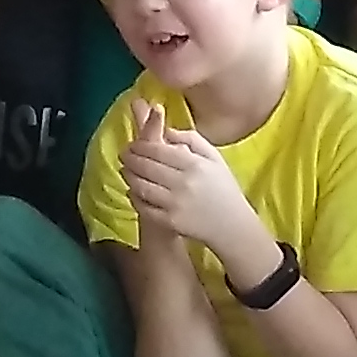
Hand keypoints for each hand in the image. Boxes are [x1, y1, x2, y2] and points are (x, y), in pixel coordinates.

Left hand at [116, 98, 260, 256]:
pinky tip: (133, 191)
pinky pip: (145, 207)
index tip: (133, 143)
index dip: (141, 145)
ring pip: (142, 186)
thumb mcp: (214, 158)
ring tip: (126, 170)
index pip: (159, 150)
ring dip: (130, 176)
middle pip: (147, 167)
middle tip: (124, 154)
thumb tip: (167, 131)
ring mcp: (175, 204)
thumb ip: (192, 139)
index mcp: (195, 164)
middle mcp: (183, 183)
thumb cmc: (223, 188)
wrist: (232, 225)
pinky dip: (135, 197)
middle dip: (131, 159)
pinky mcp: (170, 222)